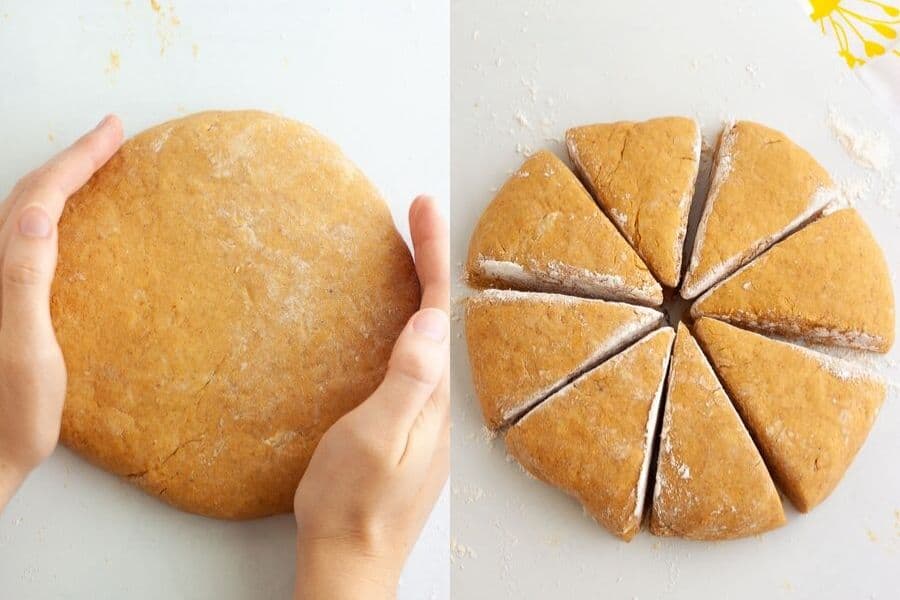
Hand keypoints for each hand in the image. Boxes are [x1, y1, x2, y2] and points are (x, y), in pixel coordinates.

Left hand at [0, 116, 123, 510]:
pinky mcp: (9, 304)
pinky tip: (73, 225)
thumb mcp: (23, 346)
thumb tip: (38, 211)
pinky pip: (33, 243)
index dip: (77, 159)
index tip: (114, 129)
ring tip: (96, 166)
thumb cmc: (8, 412)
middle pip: (30, 195)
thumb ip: (22, 278)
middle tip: (111, 136)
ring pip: (27, 215)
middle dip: (72, 160)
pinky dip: (57, 217)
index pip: (39, 197)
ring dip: (63, 183)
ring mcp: (0, 286)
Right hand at [293, 196, 449, 599]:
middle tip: (416, 212)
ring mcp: (422, 411)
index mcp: (431, 394)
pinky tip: (394, 317)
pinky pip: (412, 354)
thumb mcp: (377, 440)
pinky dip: (406, 317)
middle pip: (439, 313)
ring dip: (421, 284)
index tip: (421, 206)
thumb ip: (405, 383)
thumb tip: (428, 324)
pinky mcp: (404, 422)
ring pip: (427, 332)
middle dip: (429, 257)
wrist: (350, 557)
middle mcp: (435, 398)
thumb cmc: (354, 504)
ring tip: (410, 247)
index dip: (431, 253)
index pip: (438, 308)